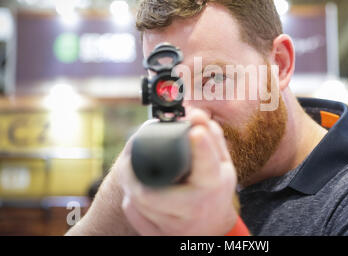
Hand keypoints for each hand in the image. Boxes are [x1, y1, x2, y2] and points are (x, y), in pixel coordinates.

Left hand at [119, 109, 237, 234]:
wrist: (212, 228)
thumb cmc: (216, 190)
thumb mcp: (221, 164)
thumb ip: (211, 137)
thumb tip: (195, 113)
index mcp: (212, 184)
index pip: (206, 164)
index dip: (201, 146)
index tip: (195, 131)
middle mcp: (195, 207)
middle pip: (152, 192)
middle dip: (131, 173)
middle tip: (124, 160)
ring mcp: (176, 226)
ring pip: (139, 204)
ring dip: (128, 184)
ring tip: (127, 171)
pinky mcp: (161, 237)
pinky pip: (135, 217)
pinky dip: (131, 202)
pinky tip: (135, 194)